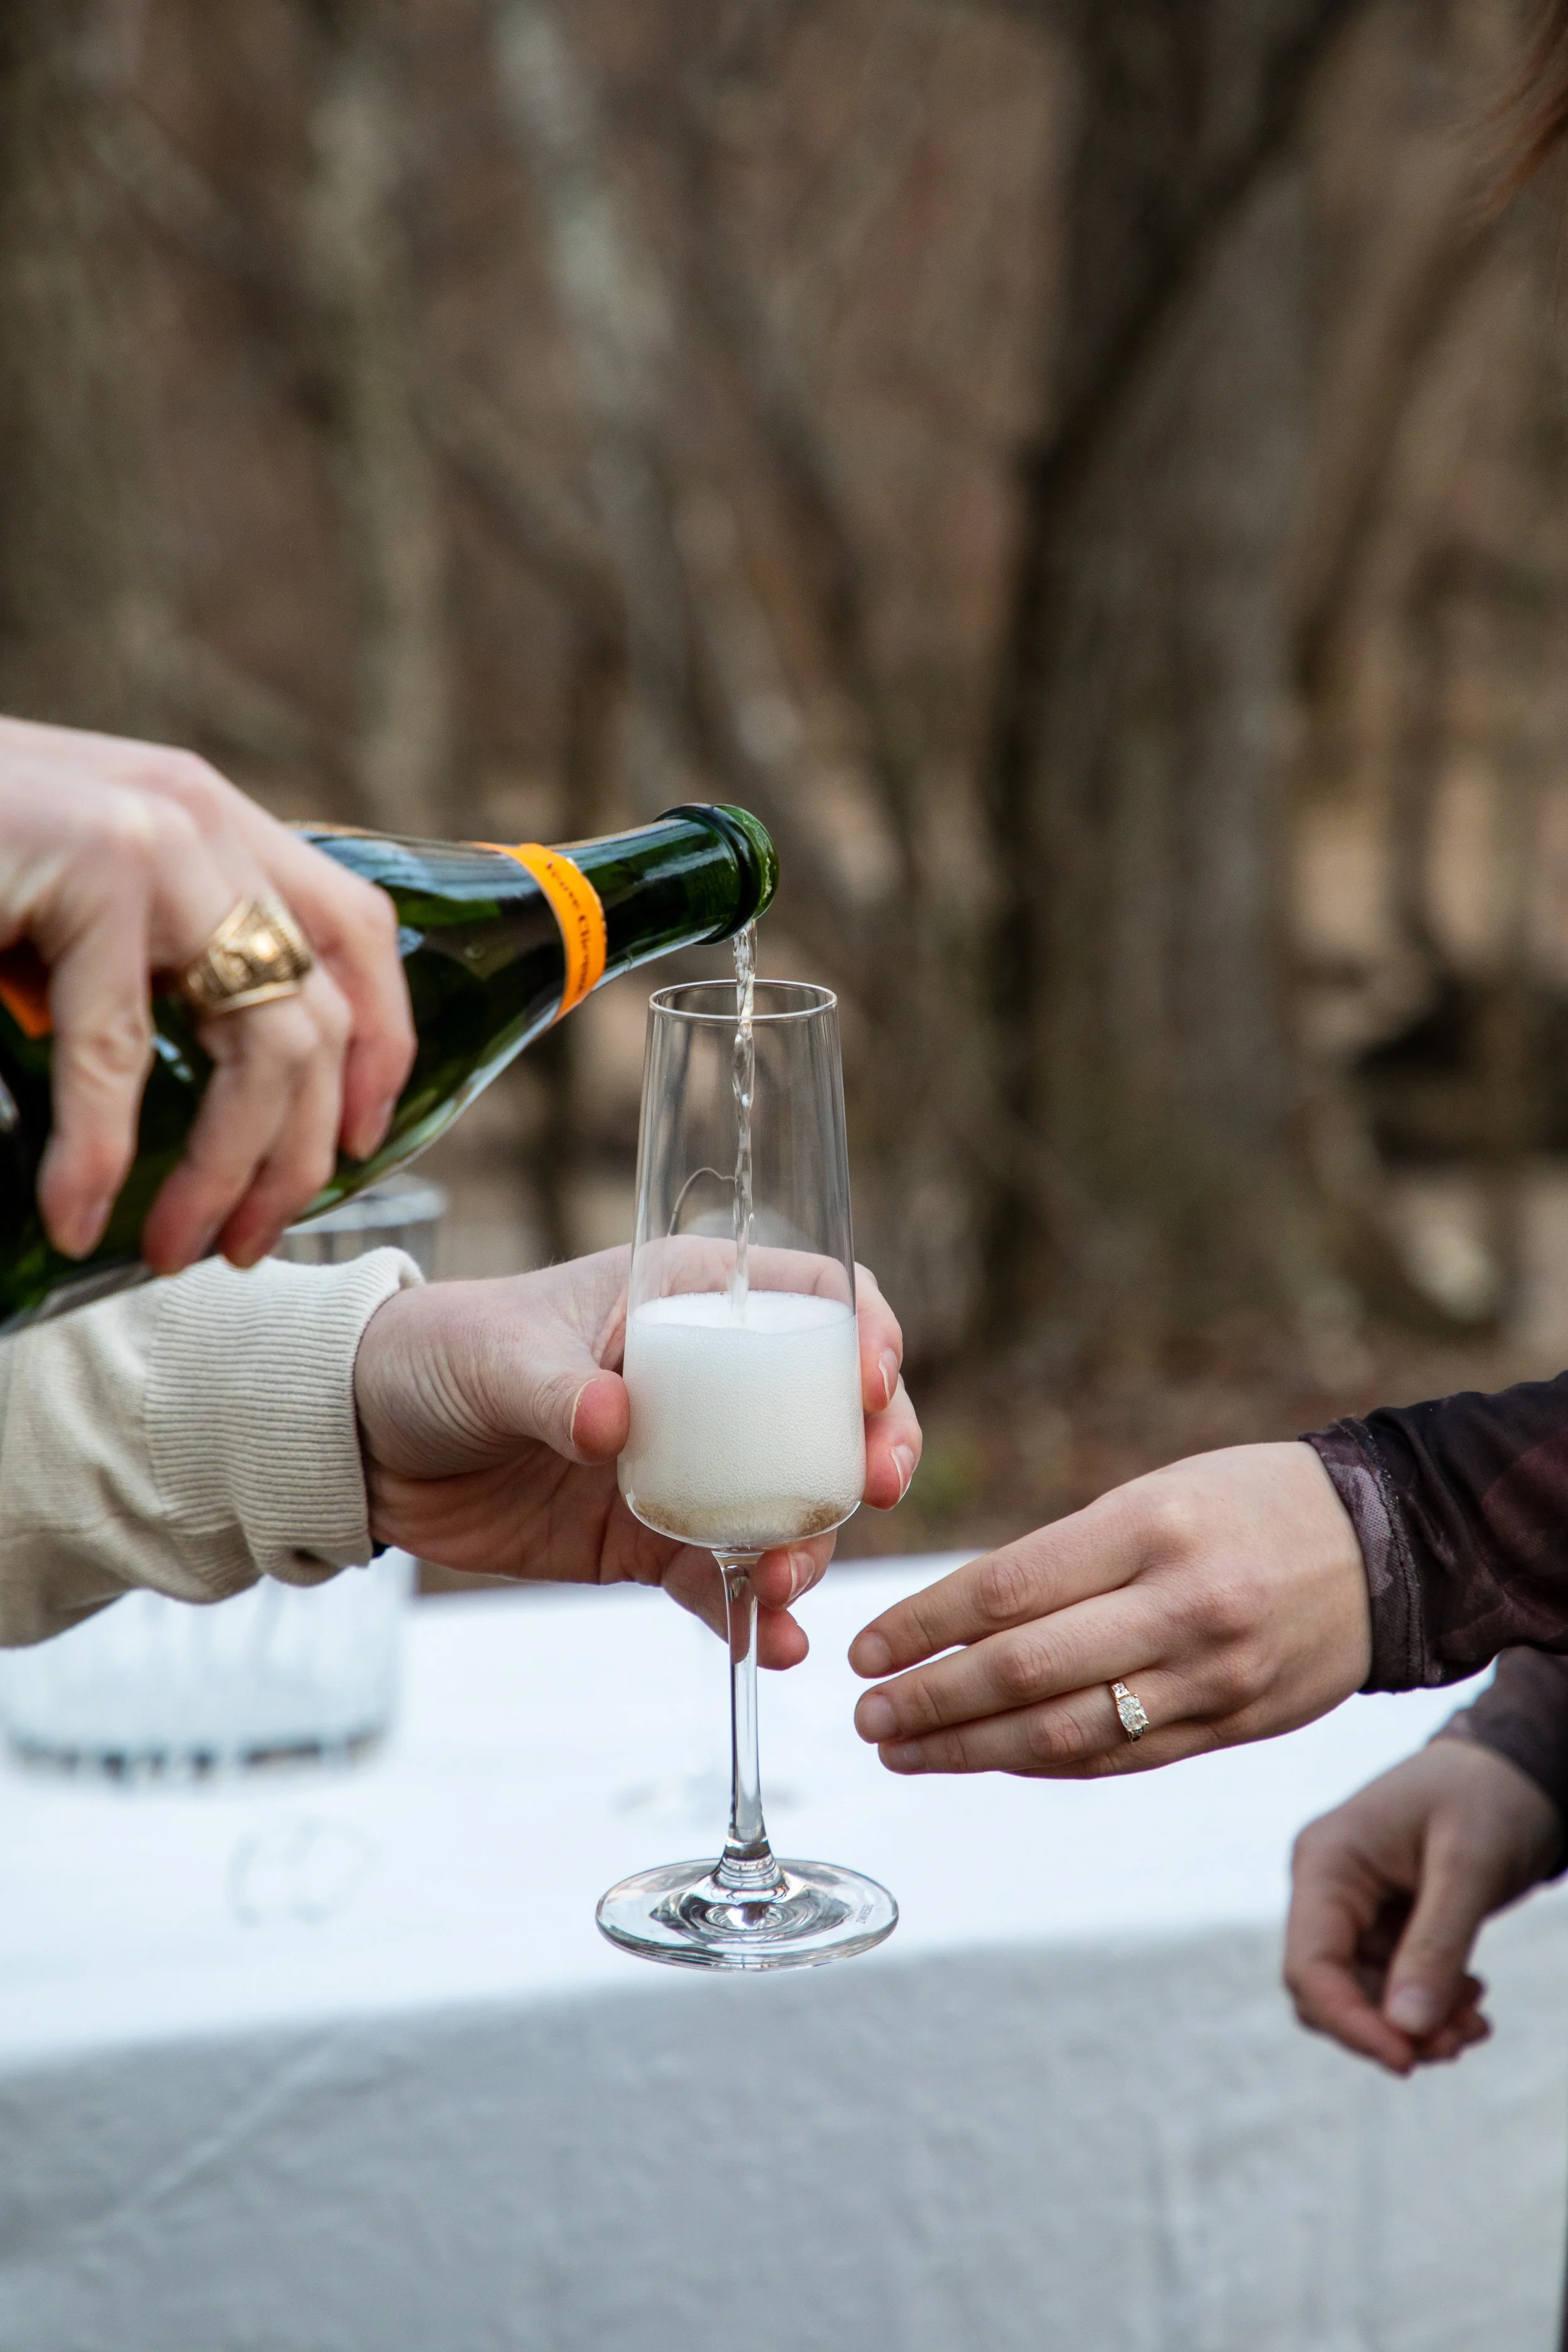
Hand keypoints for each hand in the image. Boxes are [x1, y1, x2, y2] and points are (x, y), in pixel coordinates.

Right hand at [0, 716, 414, 1270]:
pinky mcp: (94, 869)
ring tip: (180, 1249)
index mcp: (213, 821)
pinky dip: (97, 1153)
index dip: (381, 1047)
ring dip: (225, 1171)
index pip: (356, 932)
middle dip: (297, 1154)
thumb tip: (222, 1100)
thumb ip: (155, 961)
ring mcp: (158, 840)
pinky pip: (118, 1051)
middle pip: (322, 1015)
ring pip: (261, 1044)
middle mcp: (204, 820)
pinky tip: (76, 1215)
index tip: (359, 1147)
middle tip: (246, 1241)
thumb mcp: (79, 906)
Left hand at [353, 1250, 921, 1664]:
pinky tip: (775, 1646)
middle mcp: (711, 1384)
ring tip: (788, 1580)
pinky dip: (754, 1617)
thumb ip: (558, 1390)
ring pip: (791, 1506)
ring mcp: (692, 1468)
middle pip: (829, 1413)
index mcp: (688, 1300)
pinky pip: (724, 1582)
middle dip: (870, 1450)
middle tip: (876, 1488)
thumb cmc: (438, 1355)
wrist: (367, 1445)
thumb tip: (615, 1423)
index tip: (871, 1381)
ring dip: (812, 1544)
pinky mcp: (654, 1542)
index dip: (863, 1331)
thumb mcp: (497, 1356)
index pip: (813, 1299)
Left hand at [848, 1440, 1369, 1774]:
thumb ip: (1066, 1560)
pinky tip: (990, 1760)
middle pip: (1026, 1671)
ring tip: (904, 1748)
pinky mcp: (1235, 1727)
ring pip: (1066, 1733)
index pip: (1009, 1588)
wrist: (1387, 1544)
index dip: (924, 1625)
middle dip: (931, 1700)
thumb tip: (957, 1619)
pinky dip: (1044, 1765)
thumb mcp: (1155, 1495)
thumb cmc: (1247, 1502)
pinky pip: (1120, 1758)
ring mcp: (1212, 1676)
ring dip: (970, 1749)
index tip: (866, 1647)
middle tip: (866, 1713)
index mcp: (1151, 1527)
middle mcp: (1181, 1606)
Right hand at [1285, 1738, 1562, 2073]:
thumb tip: (1406, 2031)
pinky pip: (1390, 1985)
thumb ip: (1436, 1945)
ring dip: (1415, 2024)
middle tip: (1460, 2040)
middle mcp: (1327, 1887)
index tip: (1409, 2060)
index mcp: (1327, 1862)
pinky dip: (1428, 2006)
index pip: (1309, 1965)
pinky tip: (1471, 2001)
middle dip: (1388, 2028)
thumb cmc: (1486, 1797)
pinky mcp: (1383, 1922)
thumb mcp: (1468, 1867)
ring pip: (1362, 1996)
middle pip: (1328, 1990)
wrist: (1514, 1768)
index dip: (1349, 2023)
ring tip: (1475, 2021)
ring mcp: (1352, 1906)